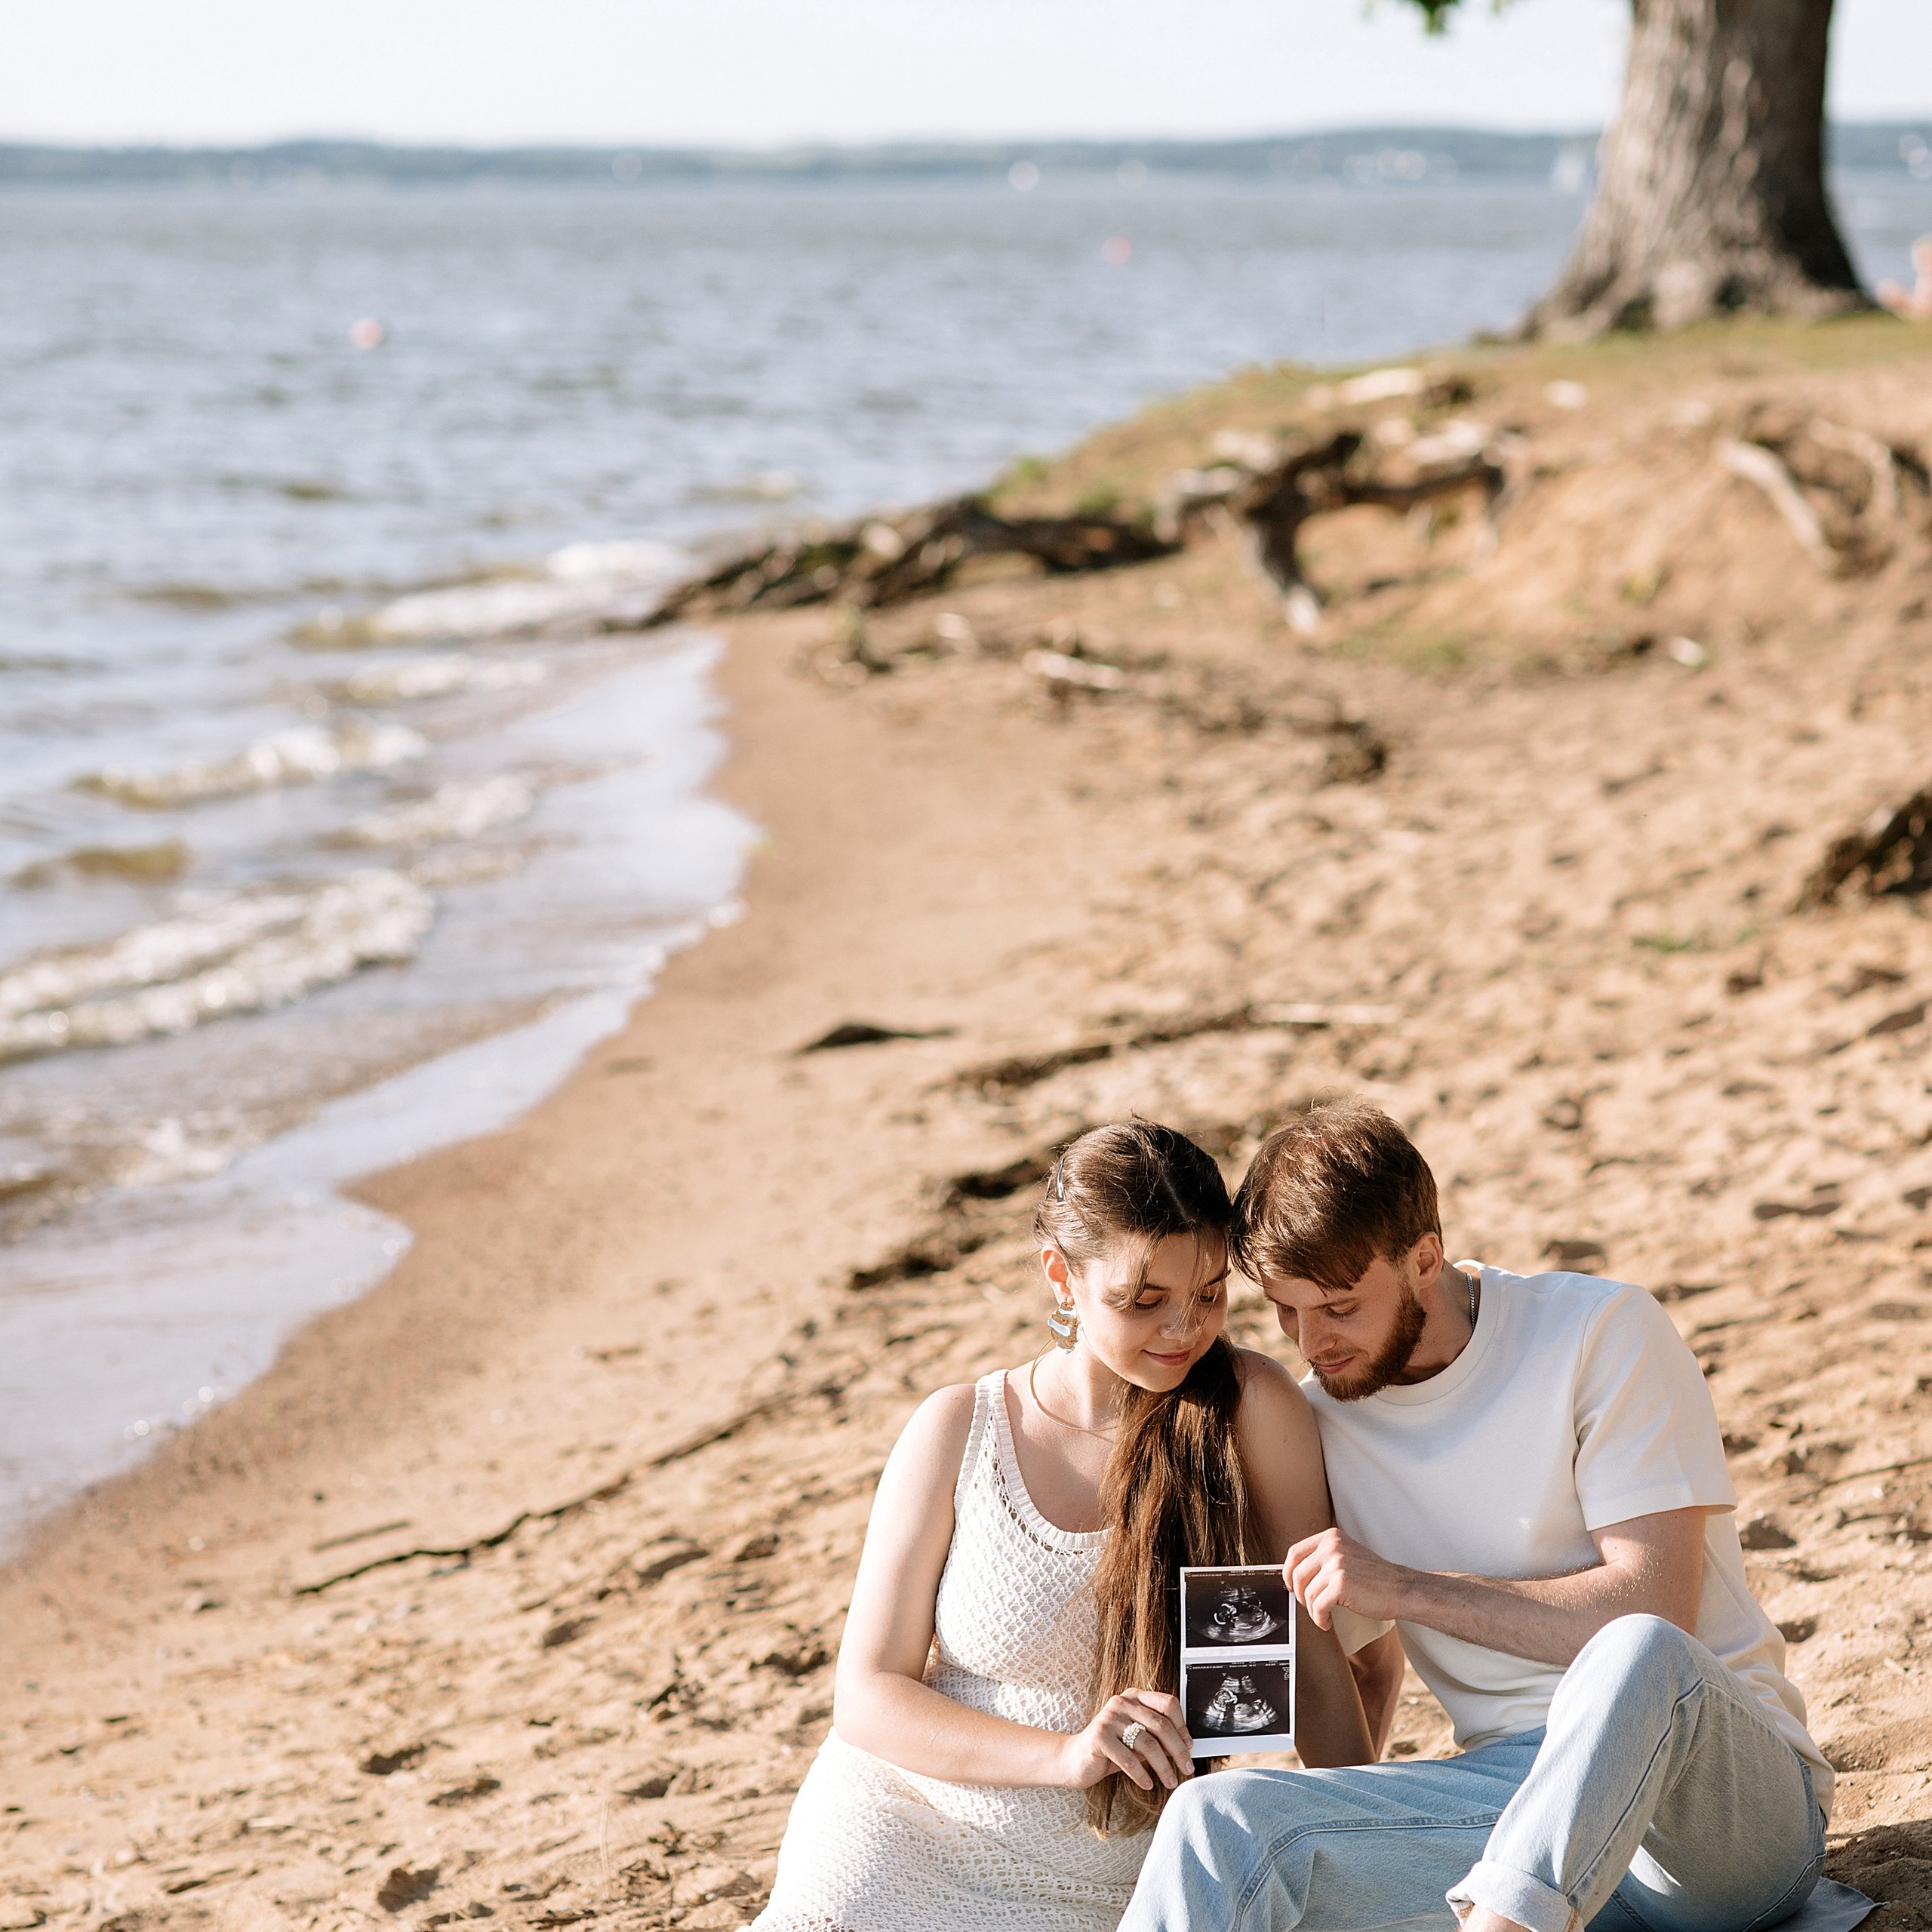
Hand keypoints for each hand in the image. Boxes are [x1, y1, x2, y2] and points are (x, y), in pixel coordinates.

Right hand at [1058, 1690, 1192, 1792]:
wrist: (1075, 1759)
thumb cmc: (1112, 1750)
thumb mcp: (1136, 1740)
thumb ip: (1156, 1738)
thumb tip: (1185, 1748)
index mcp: (1134, 1697)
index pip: (1167, 1703)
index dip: (1182, 1725)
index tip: (1190, 1746)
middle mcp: (1122, 1702)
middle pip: (1161, 1725)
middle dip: (1178, 1750)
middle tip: (1187, 1768)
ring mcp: (1109, 1717)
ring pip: (1148, 1744)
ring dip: (1163, 1767)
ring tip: (1170, 1781)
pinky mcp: (1099, 1736)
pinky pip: (1129, 1758)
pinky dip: (1142, 1775)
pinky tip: (1148, 1784)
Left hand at [1286, 1528, 1410, 1630]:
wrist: (1401, 1590)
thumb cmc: (1375, 1578)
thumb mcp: (1347, 1556)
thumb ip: (1324, 1558)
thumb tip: (1295, 1575)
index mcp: (1331, 1537)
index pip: (1294, 1553)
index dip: (1287, 1573)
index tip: (1291, 1586)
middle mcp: (1332, 1546)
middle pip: (1297, 1574)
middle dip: (1300, 1596)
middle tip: (1311, 1606)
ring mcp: (1336, 1564)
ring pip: (1307, 1593)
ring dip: (1312, 1610)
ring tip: (1324, 1615)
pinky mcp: (1341, 1584)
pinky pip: (1318, 1606)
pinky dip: (1320, 1618)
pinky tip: (1327, 1622)